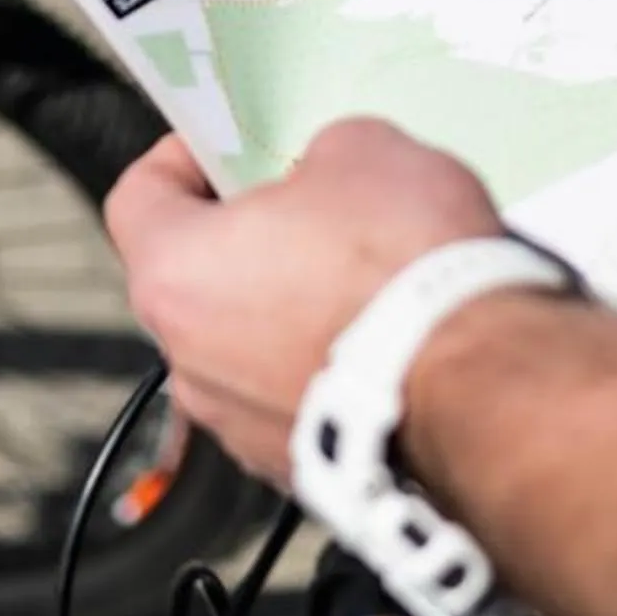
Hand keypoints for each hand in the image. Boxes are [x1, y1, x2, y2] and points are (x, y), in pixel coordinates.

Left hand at [102, 120, 503, 480]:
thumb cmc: (405, 264)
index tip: (221, 148)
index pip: (137, 199)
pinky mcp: (294, 467)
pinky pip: (296, 401)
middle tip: (313, 210)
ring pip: (246, 349)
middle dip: (250, 241)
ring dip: (290, 314)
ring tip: (366, 286)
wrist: (479, 389)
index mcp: (177, 273)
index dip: (179, 160)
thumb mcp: (364, 150)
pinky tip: (387, 346)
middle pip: (197, 280)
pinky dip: (327, 373)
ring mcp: (238, 426)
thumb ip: (318, 157)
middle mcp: (188, 361)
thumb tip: (327, 179)